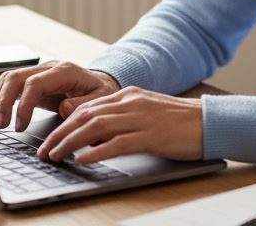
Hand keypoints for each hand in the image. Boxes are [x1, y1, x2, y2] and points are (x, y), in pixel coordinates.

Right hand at [0, 60, 120, 133]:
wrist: (100, 84)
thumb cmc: (100, 93)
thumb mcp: (101, 100)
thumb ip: (83, 104)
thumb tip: (64, 107)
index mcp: (64, 70)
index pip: (35, 82)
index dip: (23, 104)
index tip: (19, 126)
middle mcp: (47, 68)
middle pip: (16, 78)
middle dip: (4, 102)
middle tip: (2, 125)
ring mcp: (37, 73)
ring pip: (8, 79)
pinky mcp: (30, 81)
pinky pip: (7, 85)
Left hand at [37, 86, 203, 164]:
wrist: (211, 122)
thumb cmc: (180, 123)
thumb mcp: (146, 114)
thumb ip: (120, 119)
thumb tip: (93, 134)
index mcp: (129, 96)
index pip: (87, 107)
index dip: (64, 123)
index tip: (49, 138)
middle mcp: (131, 103)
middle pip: (85, 115)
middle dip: (60, 134)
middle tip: (44, 150)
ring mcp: (141, 118)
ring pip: (95, 127)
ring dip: (70, 142)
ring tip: (55, 156)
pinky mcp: (151, 136)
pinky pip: (117, 143)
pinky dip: (96, 151)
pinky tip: (82, 160)